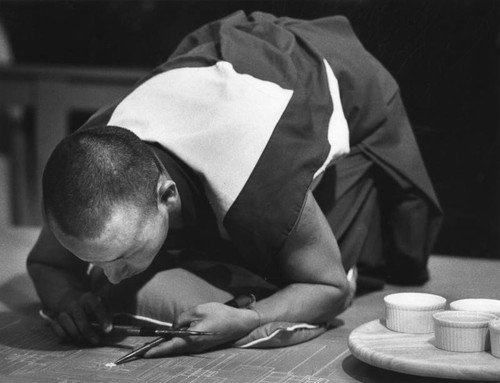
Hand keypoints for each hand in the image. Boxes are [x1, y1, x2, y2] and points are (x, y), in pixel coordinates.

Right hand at [49, 291, 112, 344]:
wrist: (70, 298)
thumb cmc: (91, 305)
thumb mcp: (101, 304)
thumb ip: (107, 314)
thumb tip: (109, 329)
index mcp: (89, 297)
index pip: (97, 307)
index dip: (103, 319)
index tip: (108, 330)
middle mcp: (75, 303)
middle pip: (80, 318)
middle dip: (88, 331)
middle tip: (96, 341)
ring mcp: (64, 310)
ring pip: (67, 323)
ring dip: (76, 334)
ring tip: (84, 340)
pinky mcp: (56, 319)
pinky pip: (57, 329)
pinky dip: (64, 335)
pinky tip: (71, 338)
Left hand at [143, 302, 259, 356]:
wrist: (240, 323)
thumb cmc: (220, 314)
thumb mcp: (199, 310)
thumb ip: (182, 318)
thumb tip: (173, 326)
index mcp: (192, 338)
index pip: (169, 346)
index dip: (155, 350)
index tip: (142, 353)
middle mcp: (194, 346)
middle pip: (171, 350)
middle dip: (154, 351)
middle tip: (137, 353)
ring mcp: (198, 347)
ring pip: (177, 348)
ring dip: (163, 348)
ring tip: (147, 348)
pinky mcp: (201, 344)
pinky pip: (184, 345)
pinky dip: (173, 345)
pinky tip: (167, 341)